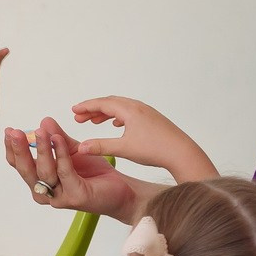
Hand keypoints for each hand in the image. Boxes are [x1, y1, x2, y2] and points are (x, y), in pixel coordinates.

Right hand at [2, 118, 144, 221]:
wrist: (122, 191)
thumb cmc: (96, 174)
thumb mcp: (73, 151)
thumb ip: (57, 139)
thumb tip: (43, 122)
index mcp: (40, 182)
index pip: (20, 165)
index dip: (13, 149)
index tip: (9, 131)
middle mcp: (44, 192)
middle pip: (26, 170)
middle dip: (19, 150)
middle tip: (15, 132)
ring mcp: (58, 197)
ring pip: (44, 171)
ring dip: (41, 150)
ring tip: (40, 132)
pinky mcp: (75, 197)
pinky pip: (65, 172)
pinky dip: (61, 155)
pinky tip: (58, 140)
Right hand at [70, 96, 217, 180]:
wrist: (181, 153)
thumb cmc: (155, 149)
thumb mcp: (123, 149)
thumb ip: (100, 146)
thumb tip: (80, 147)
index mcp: (130, 111)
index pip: (103, 103)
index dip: (86, 106)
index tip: (73, 110)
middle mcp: (138, 107)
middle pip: (111, 103)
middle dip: (93, 109)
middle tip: (79, 117)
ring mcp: (146, 113)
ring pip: (121, 107)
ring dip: (105, 113)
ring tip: (93, 122)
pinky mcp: (152, 120)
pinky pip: (130, 113)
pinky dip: (117, 116)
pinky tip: (116, 125)